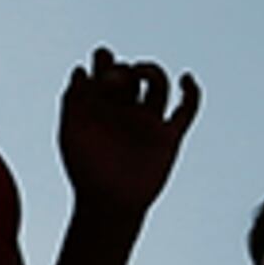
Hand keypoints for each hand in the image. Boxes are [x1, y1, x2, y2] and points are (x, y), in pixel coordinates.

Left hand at [55, 49, 200, 216]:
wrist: (108, 203)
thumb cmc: (84, 172)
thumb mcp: (72, 133)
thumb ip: (73, 101)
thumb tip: (79, 71)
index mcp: (99, 109)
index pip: (104, 73)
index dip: (103, 61)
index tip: (99, 62)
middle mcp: (124, 111)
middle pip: (130, 76)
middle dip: (121, 68)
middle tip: (110, 78)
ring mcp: (147, 122)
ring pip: (157, 85)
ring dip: (151, 71)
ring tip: (138, 72)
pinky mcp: (169, 135)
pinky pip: (187, 108)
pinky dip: (192, 92)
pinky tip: (184, 80)